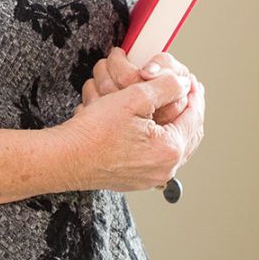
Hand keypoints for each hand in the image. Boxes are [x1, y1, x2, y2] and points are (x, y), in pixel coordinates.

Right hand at [57, 66, 192, 192]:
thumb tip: (183, 84)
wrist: (65, 158)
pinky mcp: (135, 179)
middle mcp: (164, 169)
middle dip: (187, 110)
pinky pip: (156, 155)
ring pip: (172, 145)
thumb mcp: (133, 98)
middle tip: (185, 91)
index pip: (194, 116)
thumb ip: (165, 87)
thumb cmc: (94, 132)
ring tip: (167, 104)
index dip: (194, 94)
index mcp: (169, 149)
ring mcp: (150, 177)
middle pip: (188, 134)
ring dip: (173, 123)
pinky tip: (148, 124)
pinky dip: (157, 137)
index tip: (191, 80)